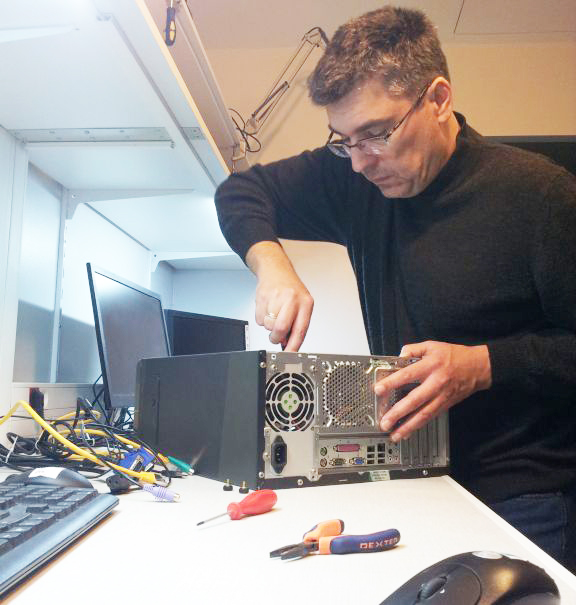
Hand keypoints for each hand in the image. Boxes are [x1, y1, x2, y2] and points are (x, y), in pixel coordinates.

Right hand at [247, 242, 313, 350]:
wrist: (275, 270)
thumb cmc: (291, 290)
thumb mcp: (301, 305)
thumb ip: (297, 325)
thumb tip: (288, 344)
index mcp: (305, 303)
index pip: (300, 330)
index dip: (294, 346)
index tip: (290, 356)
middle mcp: (292, 300)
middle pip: (280, 329)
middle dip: (276, 337)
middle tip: (276, 335)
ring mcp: (276, 298)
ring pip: (268, 326)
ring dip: (269, 326)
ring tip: (274, 314)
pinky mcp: (262, 298)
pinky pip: (259, 320)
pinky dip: (262, 318)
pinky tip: (268, 308)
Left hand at [375, 341, 491, 440]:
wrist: (479, 367)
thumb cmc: (455, 356)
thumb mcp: (433, 345)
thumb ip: (413, 349)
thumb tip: (398, 356)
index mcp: (430, 366)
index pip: (407, 375)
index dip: (392, 383)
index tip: (378, 389)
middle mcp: (435, 383)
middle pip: (414, 400)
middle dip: (397, 413)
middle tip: (384, 422)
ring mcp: (441, 396)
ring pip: (423, 414)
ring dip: (407, 426)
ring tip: (394, 435)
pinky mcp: (445, 405)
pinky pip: (430, 417)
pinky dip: (418, 426)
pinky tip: (408, 432)